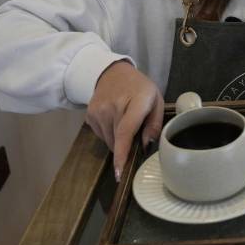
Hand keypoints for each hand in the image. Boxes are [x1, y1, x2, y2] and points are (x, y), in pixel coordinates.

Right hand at [86, 60, 163, 181]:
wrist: (113, 73)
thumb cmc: (139, 89)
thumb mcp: (156, 101)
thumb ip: (155, 124)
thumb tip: (147, 145)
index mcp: (136, 101)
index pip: (126, 131)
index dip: (122, 153)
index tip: (119, 171)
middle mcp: (113, 106)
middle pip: (117, 141)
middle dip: (127, 146)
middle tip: (136, 132)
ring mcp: (98, 111)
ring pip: (109, 141)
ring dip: (118, 140)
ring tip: (125, 121)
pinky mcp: (89, 115)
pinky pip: (101, 136)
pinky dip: (109, 134)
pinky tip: (114, 120)